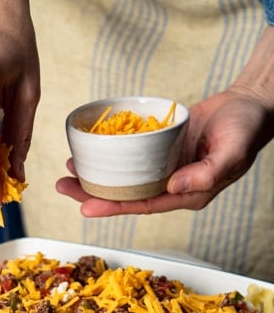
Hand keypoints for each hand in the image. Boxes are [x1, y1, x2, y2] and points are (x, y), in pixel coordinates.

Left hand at [56, 27, 273, 216]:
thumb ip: (207, 172)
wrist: (250, 105)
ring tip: (69, 169)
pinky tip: (90, 149)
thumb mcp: (232, 151)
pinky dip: (110, 154)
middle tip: (61, 186)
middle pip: (126, 194)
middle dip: (92, 194)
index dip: (113, 208)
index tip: (85, 208)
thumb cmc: (247, 129)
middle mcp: (171, 184)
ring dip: (96, 175)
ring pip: (124, 176)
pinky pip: (130, 156)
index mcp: (187, 193)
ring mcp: (164, 167)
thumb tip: (173, 188)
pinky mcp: (160, 148)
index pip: (143, 205)